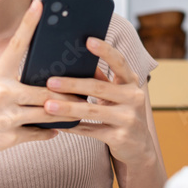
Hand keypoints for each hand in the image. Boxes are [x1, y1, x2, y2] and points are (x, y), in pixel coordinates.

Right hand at [0, 0, 85, 167]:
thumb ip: (11, 83)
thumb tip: (43, 83)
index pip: (16, 44)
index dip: (29, 23)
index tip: (40, 4)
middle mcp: (2, 92)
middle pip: (46, 90)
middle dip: (67, 93)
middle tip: (83, 92)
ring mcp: (6, 116)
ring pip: (48, 112)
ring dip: (65, 113)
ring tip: (77, 110)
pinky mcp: (10, 137)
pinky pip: (39, 132)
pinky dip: (49, 131)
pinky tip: (55, 129)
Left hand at [42, 37, 156, 166]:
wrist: (139, 147)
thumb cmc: (122, 114)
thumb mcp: (117, 95)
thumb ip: (102, 80)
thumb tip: (75, 62)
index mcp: (131, 82)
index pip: (119, 62)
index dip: (105, 51)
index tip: (88, 40)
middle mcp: (133, 98)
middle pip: (99, 88)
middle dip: (72, 84)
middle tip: (50, 82)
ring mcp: (128, 119)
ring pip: (92, 111)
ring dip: (67, 108)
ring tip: (47, 105)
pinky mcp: (120, 138)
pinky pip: (90, 131)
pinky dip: (72, 128)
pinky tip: (56, 124)